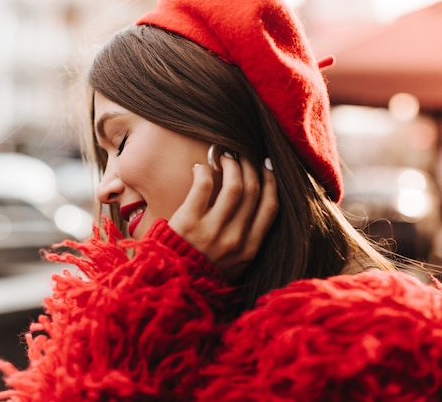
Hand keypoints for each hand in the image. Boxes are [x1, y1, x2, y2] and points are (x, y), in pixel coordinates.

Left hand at [167, 153, 277, 280]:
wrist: (170, 285)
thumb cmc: (201, 270)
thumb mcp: (233, 265)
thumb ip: (246, 241)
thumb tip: (257, 205)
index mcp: (249, 250)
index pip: (270, 207)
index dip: (271, 181)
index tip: (266, 166)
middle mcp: (235, 240)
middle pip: (253, 192)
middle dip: (250, 167)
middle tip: (242, 155)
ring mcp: (212, 231)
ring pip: (234, 186)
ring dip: (232, 165)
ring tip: (224, 156)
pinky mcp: (189, 222)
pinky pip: (203, 186)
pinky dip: (204, 171)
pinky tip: (200, 167)